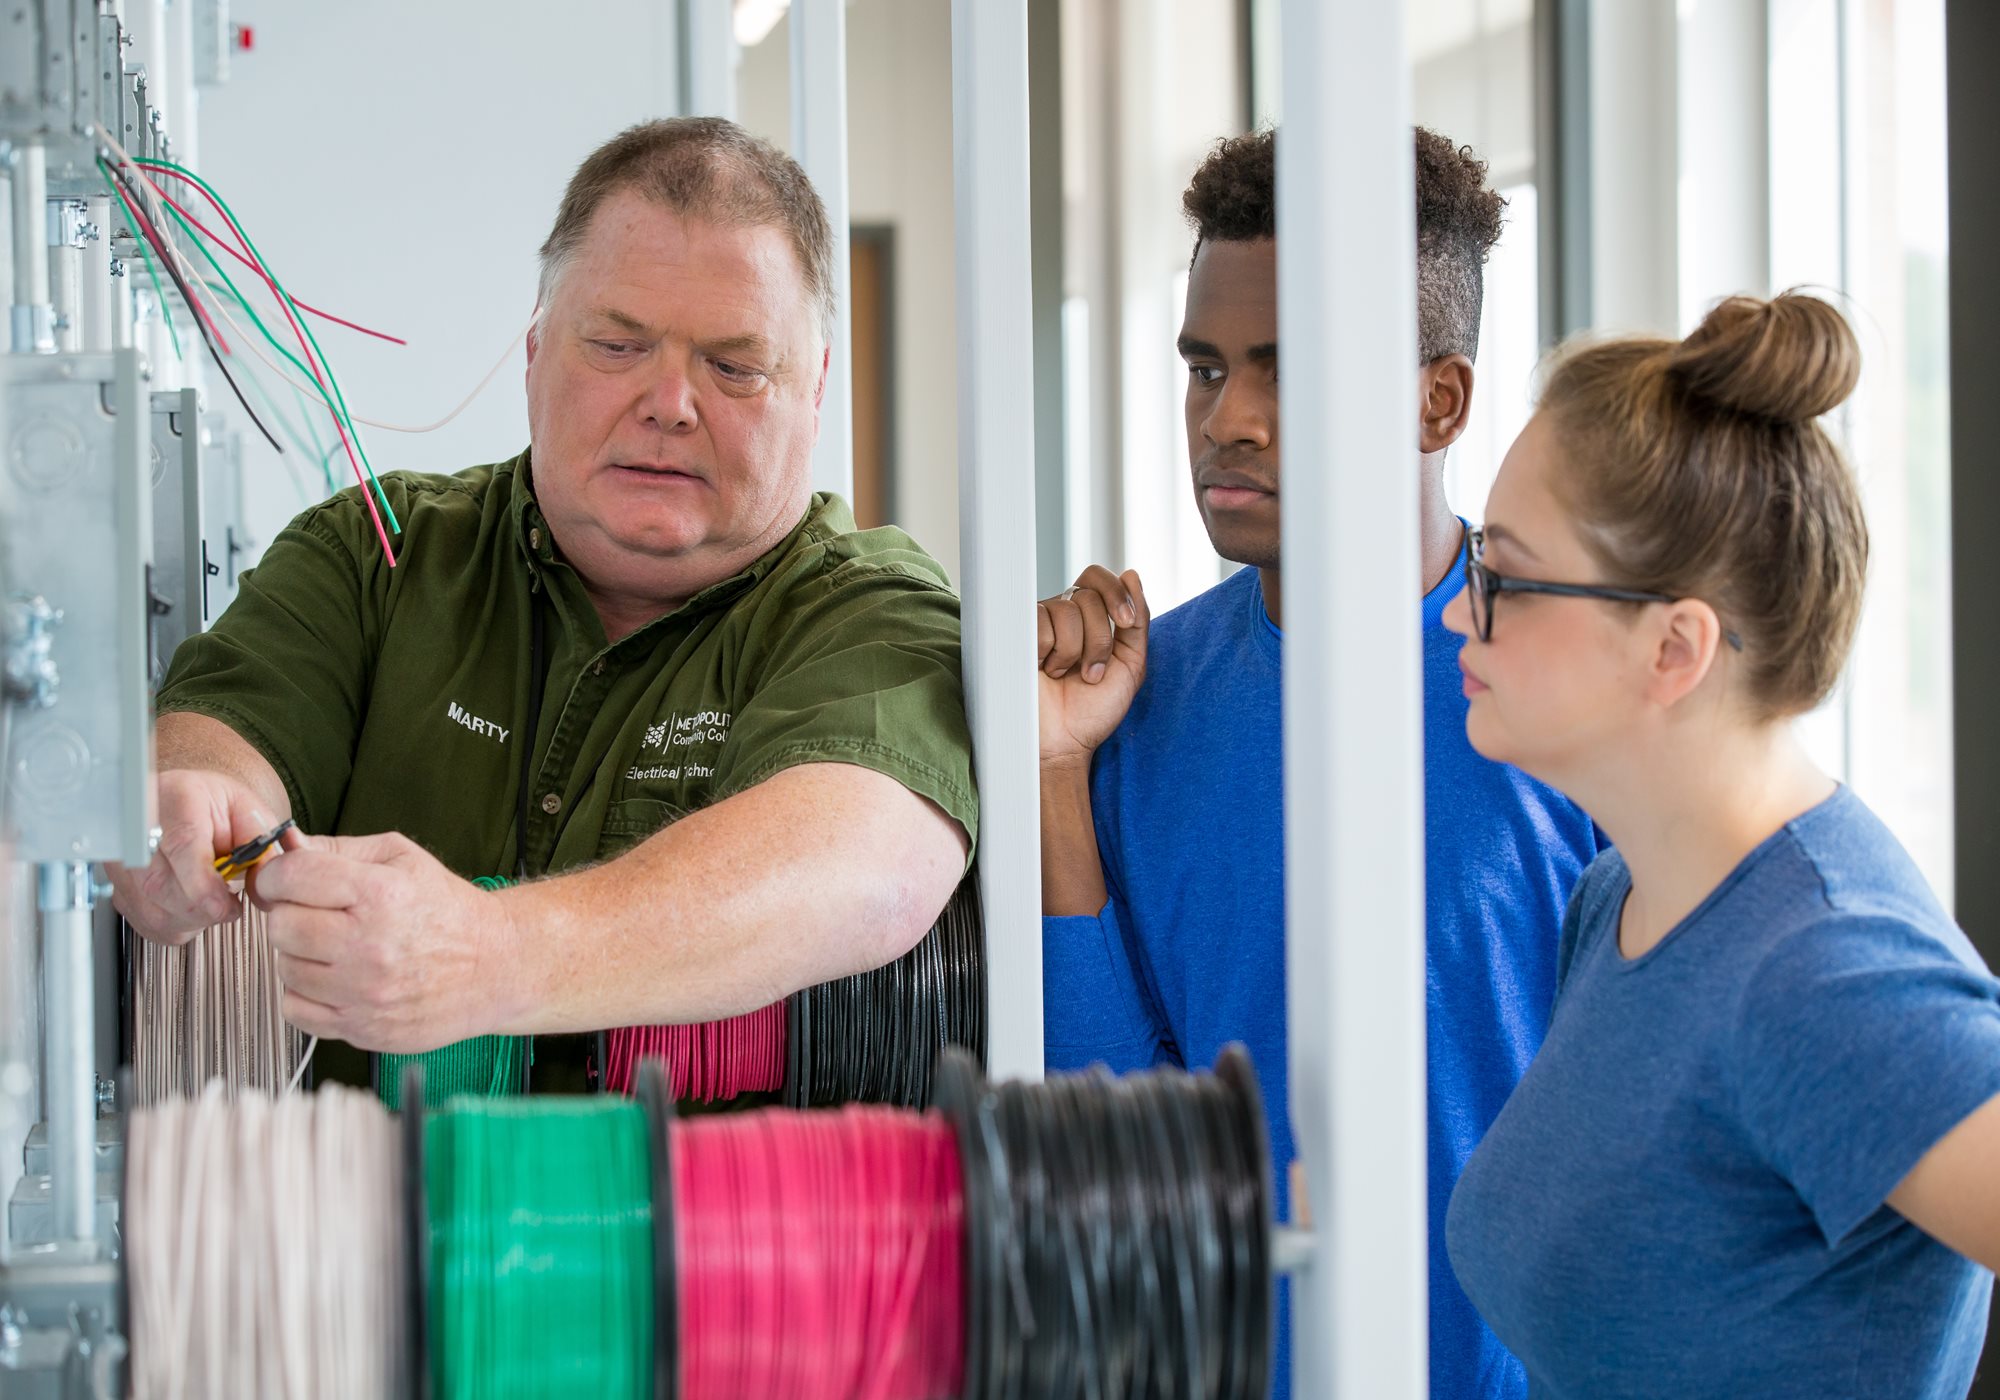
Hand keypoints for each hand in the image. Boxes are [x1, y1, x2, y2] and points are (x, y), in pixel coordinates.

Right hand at [108, 769, 283, 944]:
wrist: (179, 801)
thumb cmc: (211, 805)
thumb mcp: (248, 812)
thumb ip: (262, 849)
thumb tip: (266, 893)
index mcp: (176, 800)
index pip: (180, 847)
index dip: (203, 886)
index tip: (225, 907)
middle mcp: (137, 830)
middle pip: (164, 888)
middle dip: (206, 907)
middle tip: (230, 898)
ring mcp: (122, 862)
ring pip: (156, 913)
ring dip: (195, 918)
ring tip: (211, 895)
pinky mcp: (119, 890)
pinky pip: (150, 925)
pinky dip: (179, 924)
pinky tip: (191, 903)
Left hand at [251, 831, 522, 1053]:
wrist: (493, 967)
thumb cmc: (449, 912)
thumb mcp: (403, 859)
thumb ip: (340, 850)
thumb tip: (287, 848)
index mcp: (380, 894)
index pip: (290, 877)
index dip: (278, 875)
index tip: (286, 880)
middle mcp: (368, 945)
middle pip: (280, 925)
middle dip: (290, 914)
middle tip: (315, 914)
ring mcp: (363, 992)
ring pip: (284, 968)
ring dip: (300, 956)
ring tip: (333, 948)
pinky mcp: (360, 1027)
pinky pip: (294, 1009)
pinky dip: (305, 994)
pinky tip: (333, 979)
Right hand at [1038, 566, 1148, 765]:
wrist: (1065, 741)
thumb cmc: (1095, 709)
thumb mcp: (1131, 664)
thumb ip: (1137, 622)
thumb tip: (1132, 574)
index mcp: (1089, 617)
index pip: (1097, 577)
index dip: (1115, 592)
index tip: (1126, 622)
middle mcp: (1062, 615)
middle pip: (1088, 595)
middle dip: (1099, 639)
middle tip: (1092, 672)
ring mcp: (1037, 624)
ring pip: (1066, 610)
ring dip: (1074, 652)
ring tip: (1065, 675)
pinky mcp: (1016, 635)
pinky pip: (1040, 623)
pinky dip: (1049, 652)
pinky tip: (1042, 670)